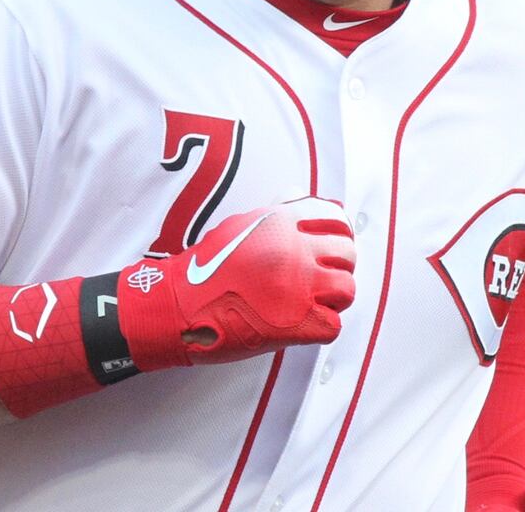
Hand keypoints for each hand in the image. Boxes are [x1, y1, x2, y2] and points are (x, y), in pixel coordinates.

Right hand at [113, 197, 357, 369]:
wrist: (177, 307)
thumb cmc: (202, 269)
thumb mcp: (238, 227)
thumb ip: (274, 216)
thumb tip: (298, 196)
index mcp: (281, 223)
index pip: (336, 219)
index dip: (338, 234)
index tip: (328, 247)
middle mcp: (295, 250)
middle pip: (347, 255)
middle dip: (337, 268)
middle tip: (318, 280)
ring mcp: (299, 287)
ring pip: (346, 290)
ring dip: (333, 300)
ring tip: (312, 305)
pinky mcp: (297, 323)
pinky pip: (332, 326)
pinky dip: (321, 328)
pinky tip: (301, 326)